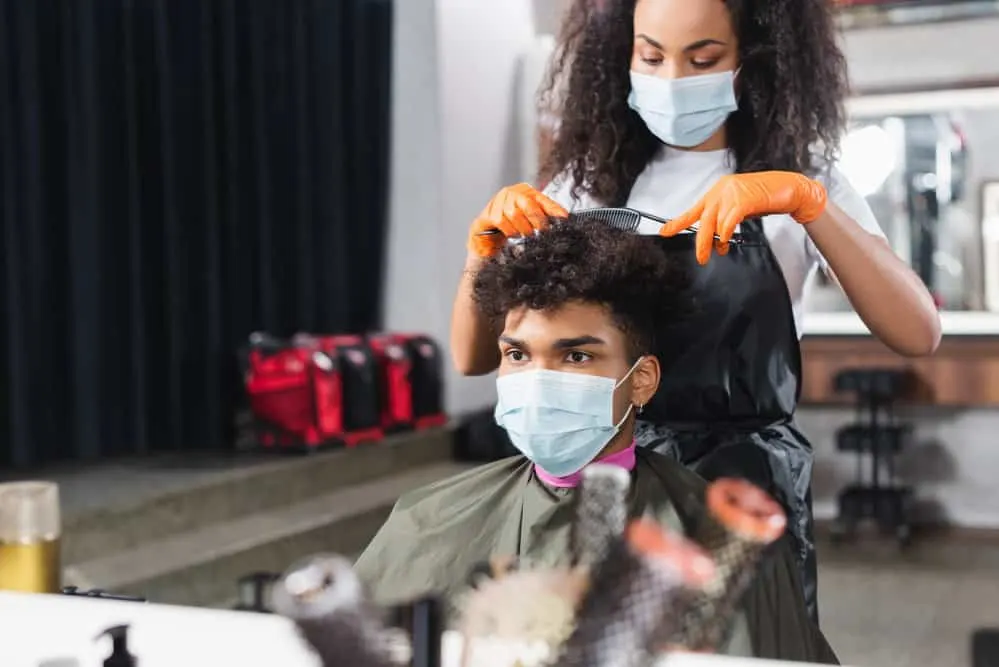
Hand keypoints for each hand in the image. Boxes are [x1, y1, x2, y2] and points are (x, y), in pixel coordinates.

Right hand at [467, 183, 567, 257]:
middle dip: (536, 221)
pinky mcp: (486, 213)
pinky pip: (500, 220)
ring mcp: (497, 201)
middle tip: (539, 231)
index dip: (553, 209)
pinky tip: (512, 234)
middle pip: (527, 204)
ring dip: (521, 228)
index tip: (564, 219)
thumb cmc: (513, 228)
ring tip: (524, 234)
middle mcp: (512, 192)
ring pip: (513, 213)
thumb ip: (547, 216)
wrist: (489, 239)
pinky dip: (509, 230)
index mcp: (526, 192)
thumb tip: (564, 218)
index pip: (542, 199)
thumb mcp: (533, 221)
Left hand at [660, 171, 827, 264]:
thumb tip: (716, 239)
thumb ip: (726, 219)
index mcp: (718, 191)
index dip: (678, 221)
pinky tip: (726, 240)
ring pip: (715, 222)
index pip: (694, 209)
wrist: (792, 189)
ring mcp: (732, 192)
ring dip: (716, 241)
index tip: (665, 231)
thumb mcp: (741, 208)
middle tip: (701, 257)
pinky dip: (726, 233)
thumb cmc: (768, 198)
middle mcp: (722, 189)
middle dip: (700, 241)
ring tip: (719, 250)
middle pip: (702, 219)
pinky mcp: (744, 198)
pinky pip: (729, 221)